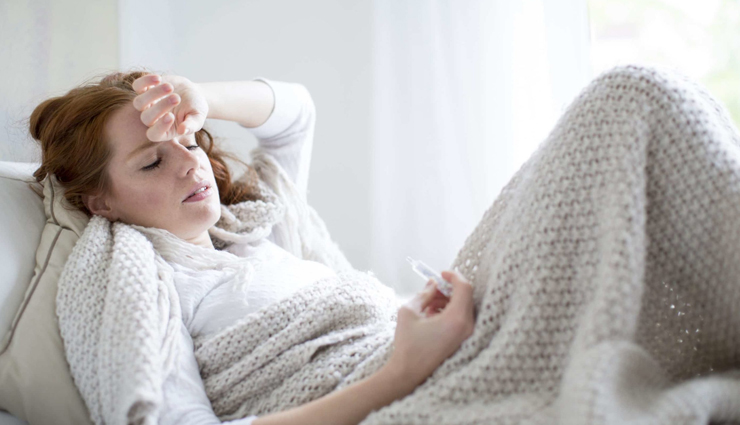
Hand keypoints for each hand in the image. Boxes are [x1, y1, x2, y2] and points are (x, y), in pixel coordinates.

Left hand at [132, 73, 208, 141]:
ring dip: (153, 94)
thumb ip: (192, 125)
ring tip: (170, 87)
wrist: (192, 93)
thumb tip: (183, 131)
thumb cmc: (195, 108)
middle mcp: (153, 119)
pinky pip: (137, 86)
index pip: (154, 134)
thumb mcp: (198, 117)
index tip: (171, 116)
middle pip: (146, 118)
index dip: (159, 127)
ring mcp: (147, 105)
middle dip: (160, 107)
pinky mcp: (145, 90)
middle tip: (177, 98)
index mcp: (165, 130)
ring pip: (139, 103)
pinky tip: (159, 78)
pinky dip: (145, 81)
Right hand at [384, 270, 474, 387]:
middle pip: (465, 297)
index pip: (465, 288)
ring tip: (428, 305)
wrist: (408, 373)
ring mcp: (466, 335)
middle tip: (431, 289)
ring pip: (463, 307)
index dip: (454, 276)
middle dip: (448, 289)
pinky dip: (449, 311)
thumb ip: (424, 293)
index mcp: (457, 319)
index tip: (441, 273)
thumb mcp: (410, 311)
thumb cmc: (408, 343)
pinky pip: (461, 318)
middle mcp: (467, 327)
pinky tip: (432, 315)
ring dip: (447, 300)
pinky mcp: (463, 341)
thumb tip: (433, 283)